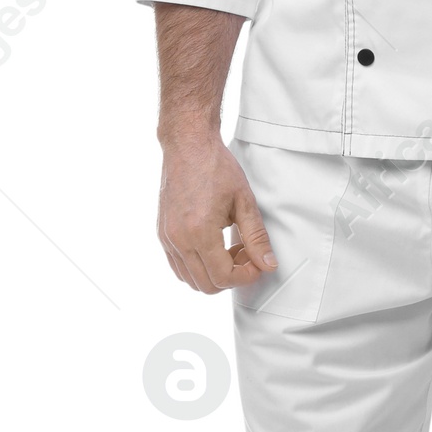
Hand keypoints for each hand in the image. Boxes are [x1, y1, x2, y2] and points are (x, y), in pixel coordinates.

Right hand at [157, 133, 276, 292]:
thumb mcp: (244, 201)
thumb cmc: (215, 167)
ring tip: (229, 248)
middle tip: (245, 254)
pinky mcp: (163, 234)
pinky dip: (198, 266)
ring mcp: (167, 238)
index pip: (223, 277)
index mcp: (200, 232)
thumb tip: (268, 264)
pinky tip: (213, 246)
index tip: (257, 263)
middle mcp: (179, 239)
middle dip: (232, 277)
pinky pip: (178, 266)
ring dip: (214, 273)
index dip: (245, 277)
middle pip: (206, 285)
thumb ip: (257, 237)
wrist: (188, 146)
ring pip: (190, 279)